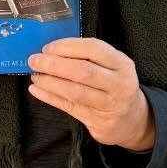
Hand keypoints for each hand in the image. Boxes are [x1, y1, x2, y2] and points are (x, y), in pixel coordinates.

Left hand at [27, 38, 155, 151]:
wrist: (132, 120)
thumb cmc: (114, 86)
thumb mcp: (112, 67)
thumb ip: (88, 58)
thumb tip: (51, 51)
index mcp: (122, 64)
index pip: (94, 49)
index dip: (68, 47)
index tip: (47, 48)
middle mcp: (119, 84)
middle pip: (83, 71)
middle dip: (54, 65)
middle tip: (34, 61)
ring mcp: (110, 104)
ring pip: (75, 92)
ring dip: (50, 83)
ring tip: (35, 76)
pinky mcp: (98, 121)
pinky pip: (70, 107)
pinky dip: (50, 97)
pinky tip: (37, 90)